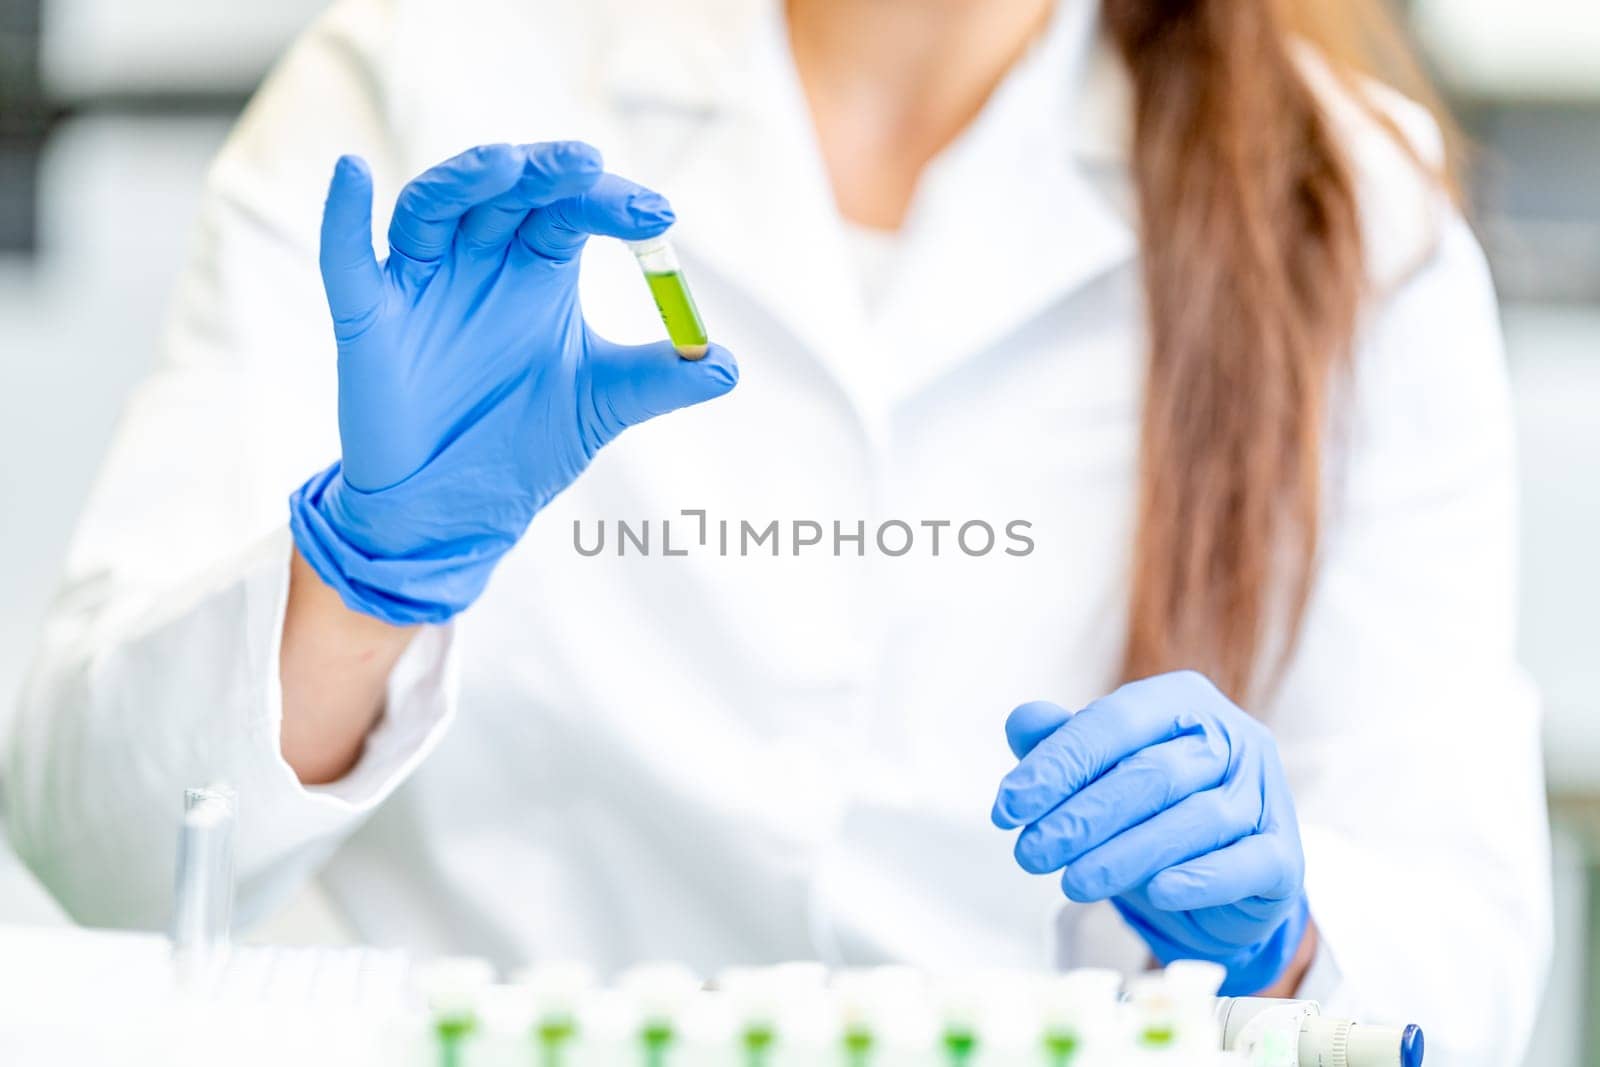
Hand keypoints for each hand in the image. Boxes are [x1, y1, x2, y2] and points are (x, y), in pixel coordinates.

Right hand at [290, 143, 737, 623]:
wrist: (456, 512)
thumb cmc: (523, 442)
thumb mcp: (602, 405)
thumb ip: (661, 379)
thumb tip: (729, 366)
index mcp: (537, 268)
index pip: (572, 211)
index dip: (612, 205)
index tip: (660, 217)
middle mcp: (478, 260)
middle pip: (508, 193)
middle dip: (548, 176)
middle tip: (590, 169)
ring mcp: (420, 282)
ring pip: (435, 207)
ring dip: (466, 180)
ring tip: (505, 163)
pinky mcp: (367, 317)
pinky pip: (347, 257)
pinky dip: (344, 216)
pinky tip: (355, 173)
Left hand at [991, 671, 1309, 994]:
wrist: (1221, 879)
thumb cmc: (1151, 810)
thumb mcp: (1102, 771)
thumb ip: (1064, 744)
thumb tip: (1023, 721)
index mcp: (1183, 702)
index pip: (1114, 723)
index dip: (1058, 764)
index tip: (1007, 807)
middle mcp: (1233, 738)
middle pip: (1153, 773)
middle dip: (1084, 816)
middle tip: (1031, 852)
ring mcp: (1265, 795)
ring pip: (1195, 820)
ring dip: (1125, 854)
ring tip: (1072, 881)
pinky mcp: (1285, 857)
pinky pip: (1244, 864)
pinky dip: (1199, 878)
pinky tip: (1156, 892)